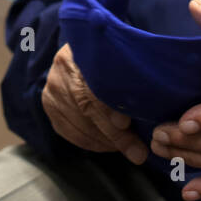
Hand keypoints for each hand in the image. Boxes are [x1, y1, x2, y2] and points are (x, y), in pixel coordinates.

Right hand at [42, 43, 148, 164]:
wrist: (87, 54)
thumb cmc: (113, 57)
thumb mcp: (123, 60)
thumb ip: (131, 78)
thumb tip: (150, 112)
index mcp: (82, 49)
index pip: (91, 82)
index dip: (107, 107)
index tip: (126, 124)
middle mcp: (62, 67)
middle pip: (84, 106)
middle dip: (113, 133)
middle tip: (137, 150)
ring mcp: (52, 87)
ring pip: (77, 123)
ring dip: (104, 141)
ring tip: (129, 148)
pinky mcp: (49, 105)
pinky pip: (69, 132)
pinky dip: (91, 142)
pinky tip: (109, 145)